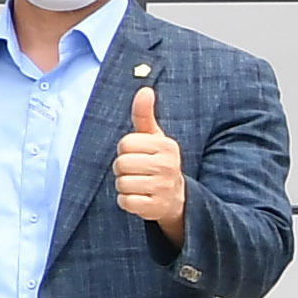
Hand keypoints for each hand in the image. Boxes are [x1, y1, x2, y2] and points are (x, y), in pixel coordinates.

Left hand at [114, 86, 185, 241]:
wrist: (176, 197)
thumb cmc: (158, 161)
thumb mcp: (154, 138)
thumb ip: (144, 115)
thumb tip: (144, 90)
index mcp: (165, 146)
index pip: (125, 144)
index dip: (125, 150)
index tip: (138, 155)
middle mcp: (167, 165)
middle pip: (120, 164)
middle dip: (123, 169)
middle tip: (137, 171)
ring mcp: (162, 187)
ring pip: (121, 183)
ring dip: (124, 185)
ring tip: (139, 184)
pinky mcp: (155, 207)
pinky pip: (125, 201)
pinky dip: (127, 201)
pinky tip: (140, 198)